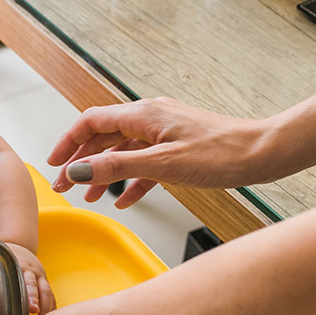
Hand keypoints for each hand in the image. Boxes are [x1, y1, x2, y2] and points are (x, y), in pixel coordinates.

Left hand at [6, 243, 55, 314]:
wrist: (21, 248)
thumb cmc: (4, 258)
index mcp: (19, 266)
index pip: (24, 280)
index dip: (28, 293)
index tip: (30, 307)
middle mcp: (32, 272)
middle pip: (37, 287)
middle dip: (37, 300)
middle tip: (36, 314)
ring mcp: (41, 278)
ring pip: (47, 294)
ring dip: (47, 309)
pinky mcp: (45, 285)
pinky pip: (52, 298)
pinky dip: (51, 310)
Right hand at [47, 97, 261, 207]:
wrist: (261, 154)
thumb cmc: (220, 154)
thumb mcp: (161, 165)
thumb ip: (117, 168)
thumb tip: (79, 170)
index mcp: (143, 114)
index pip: (91, 121)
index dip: (68, 143)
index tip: (54, 165)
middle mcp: (151, 118)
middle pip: (104, 137)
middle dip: (82, 161)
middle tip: (65, 186)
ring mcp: (165, 133)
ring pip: (124, 152)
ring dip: (105, 174)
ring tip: (90, 197)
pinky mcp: (178, 148)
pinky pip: (146, 164)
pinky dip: (132, 180)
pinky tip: (125, 200)